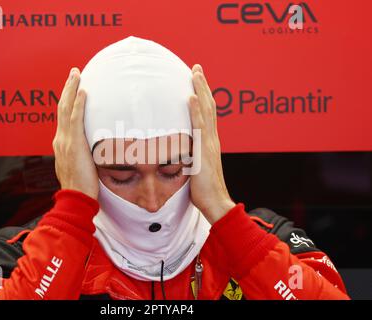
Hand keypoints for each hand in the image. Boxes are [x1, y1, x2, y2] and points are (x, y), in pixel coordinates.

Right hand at [52, 67, 98, 198]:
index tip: (74, 88)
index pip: (64, 117)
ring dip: (71, 89)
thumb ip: (84, 155)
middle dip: (68, 88)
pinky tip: (83, 92)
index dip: (68, 101)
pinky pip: (75, 119)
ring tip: (76, 74)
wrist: (76, 198)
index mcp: (62, 144)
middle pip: (62, 108)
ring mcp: (65, 141)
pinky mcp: (73, 144)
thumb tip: (94, 150)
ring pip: (66, 109)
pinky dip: (78, 104)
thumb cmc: (81, 186)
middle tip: (74, 73)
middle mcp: (60, 139)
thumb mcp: (80, 167)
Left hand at [188, 64, 235, 223]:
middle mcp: (213, 139)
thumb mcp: (196, 168)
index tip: (197, 81)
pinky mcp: (204, 151)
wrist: (216, 203)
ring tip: (195, 73)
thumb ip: (191, 156)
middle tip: (197, 68)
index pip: (207, 114)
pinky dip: (196, 111)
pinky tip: (192, 97)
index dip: (203, 96)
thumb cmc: (204, 190)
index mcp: (210, 142)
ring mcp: (210, 144)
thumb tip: (180, 151)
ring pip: (206, 112)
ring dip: (201, 91)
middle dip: (202, 86)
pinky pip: (200, 127)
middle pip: (209, 106)